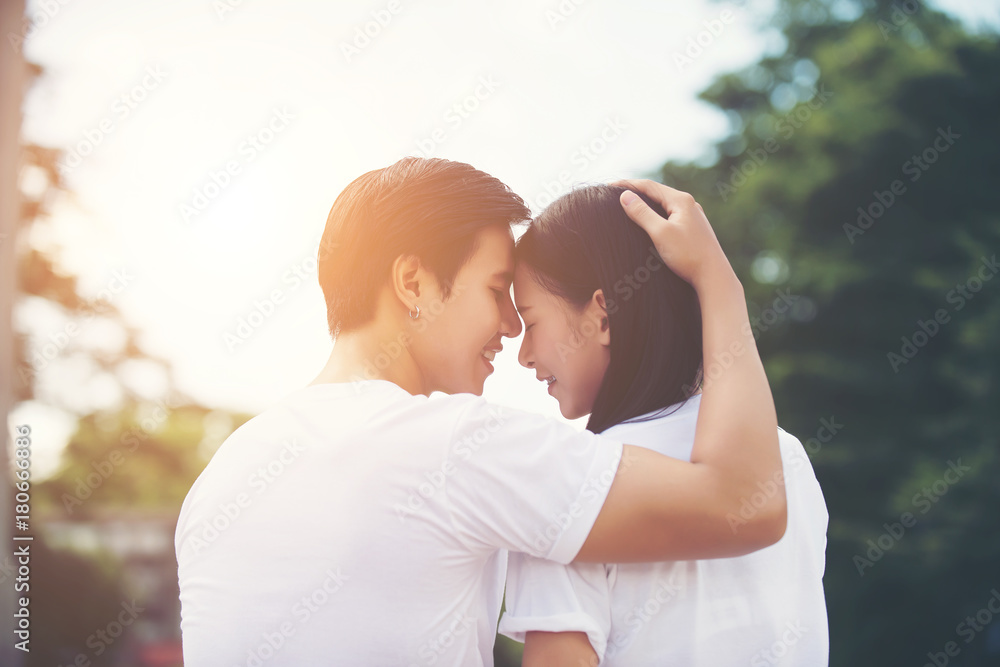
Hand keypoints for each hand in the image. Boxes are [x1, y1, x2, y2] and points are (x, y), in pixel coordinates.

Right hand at [613, 179, 732, 289]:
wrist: (714, 276)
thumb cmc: (688, 255)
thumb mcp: (660, 233)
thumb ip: (642, 213)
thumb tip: (625, 196)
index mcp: (681, 200)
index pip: (649, 186)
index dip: (627, 184)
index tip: (609, 186)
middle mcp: (689, 204)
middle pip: (657, 193)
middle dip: (636, 192)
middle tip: (615, 194)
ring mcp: (693, 216)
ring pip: (664, 204)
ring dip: (646, 203)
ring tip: (629, 205)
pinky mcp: (693, 229)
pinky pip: (670, 215)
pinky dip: (656, 214)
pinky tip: (651, 221)